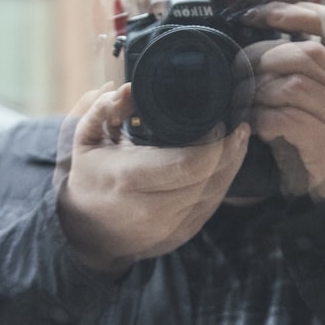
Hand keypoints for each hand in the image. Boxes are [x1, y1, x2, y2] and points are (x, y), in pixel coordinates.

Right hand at [55, 83, 250, 276]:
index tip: (223, 121)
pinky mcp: (181, 235)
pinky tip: (228, 164)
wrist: (88, 230)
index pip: (188, 164)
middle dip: (231, 150)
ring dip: (233, 166)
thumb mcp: (84, 138)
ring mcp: (168, 227)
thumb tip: (127, 89)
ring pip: (216, 193)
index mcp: (128, 179)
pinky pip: (211, 206)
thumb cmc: (90, 176)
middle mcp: (151, 209)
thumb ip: (101, 109)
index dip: (214, 143)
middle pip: (209, 178)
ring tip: (239, 140)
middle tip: (240, 126)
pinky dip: (223, 183)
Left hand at [241, 2, 324, 198]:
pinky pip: (288, 119)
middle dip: (265, 57)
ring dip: (259, 92)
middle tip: (239, 72)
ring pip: (296, 86)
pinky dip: (262, 119)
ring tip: (242, 103)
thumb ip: (294, 70)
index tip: (256, 14)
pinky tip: (253, 125)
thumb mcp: (309, 98)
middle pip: (310, 54)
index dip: (298, 12)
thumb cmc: (311, 139)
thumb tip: (250, 45)